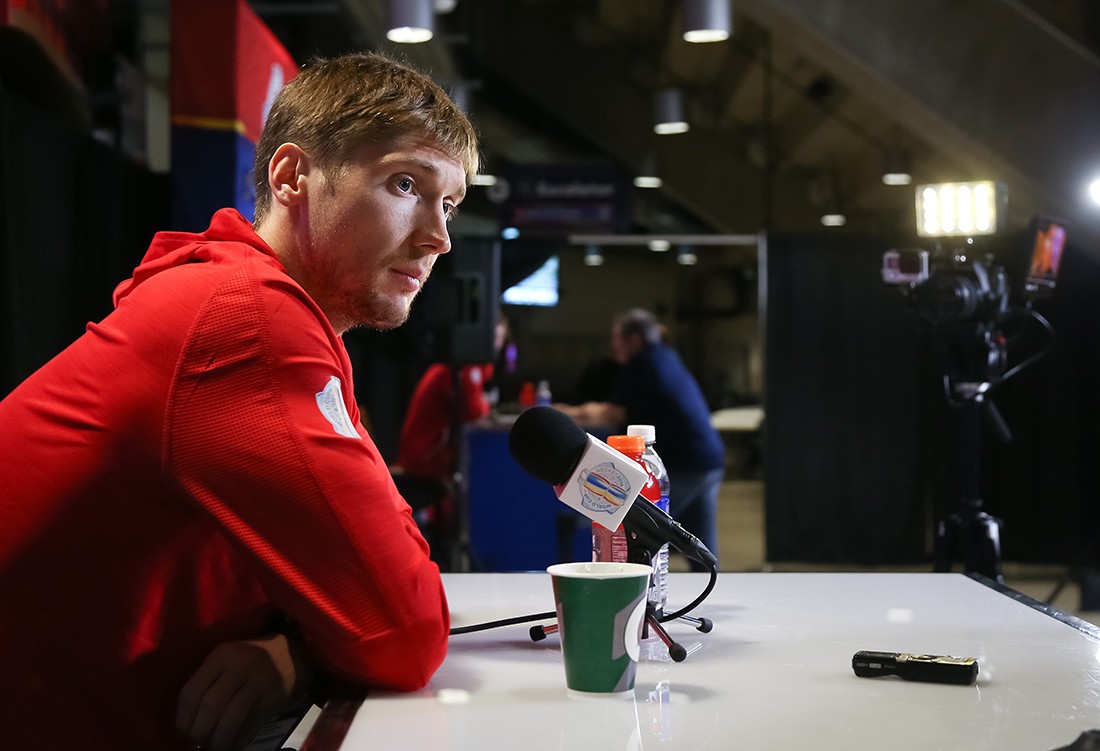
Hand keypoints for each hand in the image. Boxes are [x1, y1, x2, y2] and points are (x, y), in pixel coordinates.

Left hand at [177, 631, 314, 750]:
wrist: (290, 654)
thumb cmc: (248, 660)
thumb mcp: (226, 660)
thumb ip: (207, 683)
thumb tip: (187, 722)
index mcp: (221, 656)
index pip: (192, 691)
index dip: (184, 718)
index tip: (184, 731)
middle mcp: (239, 666)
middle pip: (211, 705)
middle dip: (200, 730)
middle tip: (198, 740)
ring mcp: (259, 681)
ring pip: (231, 716)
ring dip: (219, 738)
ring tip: (214, 746)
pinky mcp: (273, 697)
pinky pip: (251, 724)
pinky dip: (238, 740)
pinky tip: (232, 744)